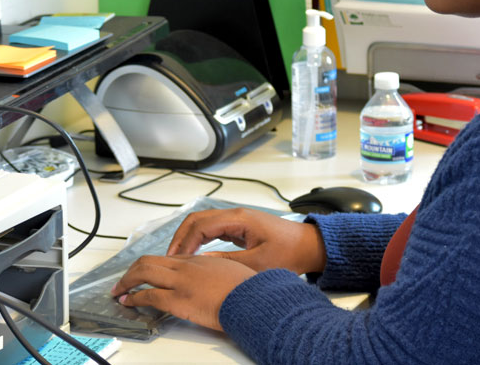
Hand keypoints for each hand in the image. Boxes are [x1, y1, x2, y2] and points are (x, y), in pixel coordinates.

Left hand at [111, 254, 254, 330]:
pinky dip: (135, 298)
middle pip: (149, 261)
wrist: (255, 298)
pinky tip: (129, 302)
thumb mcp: (233, 272)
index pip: (167, 258)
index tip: (143, 274)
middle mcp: (187, 267)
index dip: (151, 265)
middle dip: (131, 271)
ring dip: (127, 282)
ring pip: (144, 273)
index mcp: (199, 261)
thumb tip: (212, 277)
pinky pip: (150, 296)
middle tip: (122, 281)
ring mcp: (182, 282)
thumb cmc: (248, 289)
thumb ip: (217, 271)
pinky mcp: (180, 300)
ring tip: (119, 291)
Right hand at [166, 208, 326, 274]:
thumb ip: (228, 262)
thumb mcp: (257, 263)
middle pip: (197, 220)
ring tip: (177, 258)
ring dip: (189, 238)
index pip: (201, 225)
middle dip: (181, 238)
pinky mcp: (239, 227)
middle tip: (170, 258)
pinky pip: (212, 229)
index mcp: (239, 219)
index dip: (185, 242)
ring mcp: (237, 220)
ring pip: (203, 223)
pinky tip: (194, 255)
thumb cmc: (290, 253)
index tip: (176, 259)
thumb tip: (201, 263)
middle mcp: (235, 215)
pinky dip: (199, 240)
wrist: (309, 246)